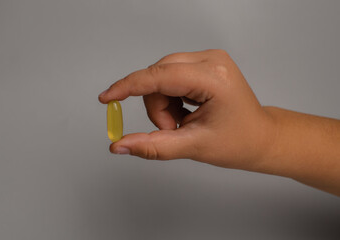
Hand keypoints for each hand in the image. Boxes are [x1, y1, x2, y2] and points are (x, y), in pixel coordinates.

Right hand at [99, 49, 273, 170]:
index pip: (159, 76)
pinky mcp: (204, 64)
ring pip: (161, 76)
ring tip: (183, 122)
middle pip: (158, 76)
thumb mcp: (193, 146)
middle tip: (172, 128)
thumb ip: (153, 145)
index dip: (127, 87)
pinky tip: (187, 111)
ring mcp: (209, 59)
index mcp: (213, 77)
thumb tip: (120, 146)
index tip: (106, 98)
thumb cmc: (238, 142)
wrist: (261, 138)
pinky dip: (170, 98)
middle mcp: (212, 60)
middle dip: (156, 106)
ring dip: (163, 104)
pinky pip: (170, 76)